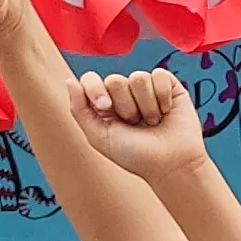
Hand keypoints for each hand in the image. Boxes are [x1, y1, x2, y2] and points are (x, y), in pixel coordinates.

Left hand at [71, 65, 210, 183]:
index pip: (91, 80)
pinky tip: (166, 112)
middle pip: (115, 80)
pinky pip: (159, 76)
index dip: (96, 89)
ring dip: (146, 106)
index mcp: (104, 104)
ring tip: (152, 122)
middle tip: (136, 124)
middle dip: (126, 106)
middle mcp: (124, 94)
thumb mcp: (99, 137)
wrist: (171, 164)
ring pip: (138, 78)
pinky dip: (162, 97)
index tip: (106, 107)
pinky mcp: (168, 85)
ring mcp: (146, 88)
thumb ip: (80, 110)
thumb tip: (69, 81)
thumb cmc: (136, 156)